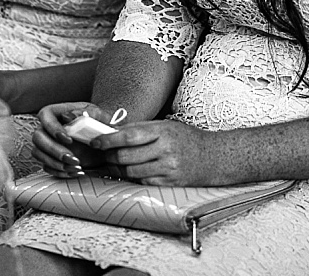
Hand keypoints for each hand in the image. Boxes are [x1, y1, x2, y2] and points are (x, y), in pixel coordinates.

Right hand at [31, 103, 119, 176]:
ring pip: (39, 153)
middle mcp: (47, 127)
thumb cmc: (99, 124)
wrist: (103, 141)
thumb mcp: (98, 115)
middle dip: (54, 150)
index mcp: (57, 112)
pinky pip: (46, 166)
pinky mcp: (48, 157)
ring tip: (77, 166)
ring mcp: (46, 143)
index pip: (45, 115)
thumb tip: (70, 116)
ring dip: (56, 163)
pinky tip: (74, 172)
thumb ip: (86, 113)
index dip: (53, 127)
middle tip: (72, 158)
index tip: (68, 139)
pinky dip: (60, 171)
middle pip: (38, 137)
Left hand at [92, 119, 226, 186]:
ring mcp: (168, 168)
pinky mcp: (169, 182)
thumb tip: (113, 132)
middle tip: (103, 154)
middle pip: (126, 156)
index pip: (129, 136)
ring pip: (131, 171)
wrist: (213, 156)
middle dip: (110, 156)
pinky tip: (132, 172)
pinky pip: (142, 182)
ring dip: (118, 169)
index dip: (108, 140)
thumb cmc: (187, 138)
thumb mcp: (167, 126)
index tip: (95, 142)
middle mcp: (165, 149)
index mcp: (163, 131)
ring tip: (114, 164)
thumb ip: (142, 130)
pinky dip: (133, 178)